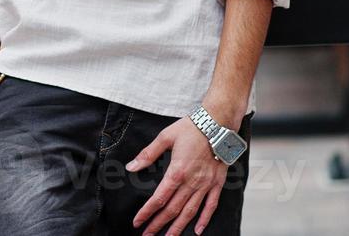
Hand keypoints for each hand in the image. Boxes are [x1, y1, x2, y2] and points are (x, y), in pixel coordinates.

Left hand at [126, 117, 227, 235]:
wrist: (217, 123)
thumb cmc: (190, 128)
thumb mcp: (165, 137)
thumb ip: (148, 154)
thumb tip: (131, 167)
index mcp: (177, 171)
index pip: (159, 198)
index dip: (147, 212)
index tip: (138, 222)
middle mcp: (192, 182)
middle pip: (172, 209)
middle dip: (159, 224)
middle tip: (148, 235)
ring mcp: (206, 184)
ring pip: (191, 212)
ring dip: (179, 227)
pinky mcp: (217, 183)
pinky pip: (211, 205)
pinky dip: (205, 219)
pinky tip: (198, 230)